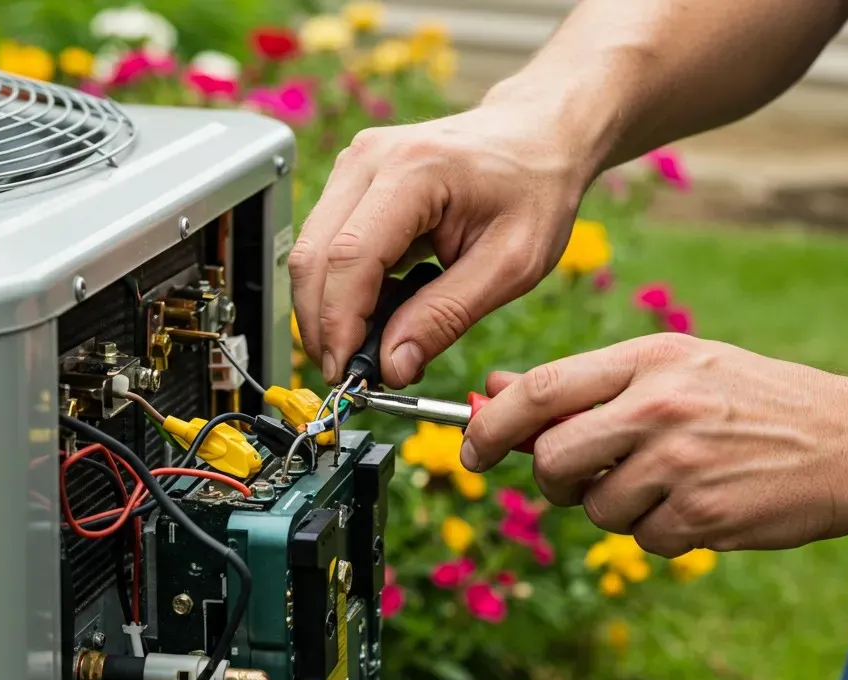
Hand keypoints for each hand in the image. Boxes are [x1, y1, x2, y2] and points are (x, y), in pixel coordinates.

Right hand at [289, 103, 594, 387]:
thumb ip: (447, 316)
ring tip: (373, 347)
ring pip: (310, 253)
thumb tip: (393, 365)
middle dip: (324, 326)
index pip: (351, 257)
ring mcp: (355, 164)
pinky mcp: (352, 179)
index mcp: (416, 171)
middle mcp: (371, 158)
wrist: (537, 136)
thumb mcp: (511, 266)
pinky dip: (342, 289)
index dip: (340, 323)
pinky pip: (326, 244)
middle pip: (314, 257)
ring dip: (329, 310)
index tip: (348, 373)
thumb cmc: (534, 190)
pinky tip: (379, 310)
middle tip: (353, 374)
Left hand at [462, 334, 847, 555]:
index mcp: (650, 359)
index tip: (471, 446)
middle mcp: (660, 406)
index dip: (492, 423)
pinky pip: (642, 538)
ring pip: (596, 507)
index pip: (541, 390)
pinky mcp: (703, 515)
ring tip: (669, 482)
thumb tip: (499, 390)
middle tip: (581, 476)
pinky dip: (659, 531)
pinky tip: (699, 504)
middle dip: (553, 477)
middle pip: (553, 457)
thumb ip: (592, 382)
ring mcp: (681, 463)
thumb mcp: (679, 367)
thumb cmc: (757, 400)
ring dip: (616, 507)